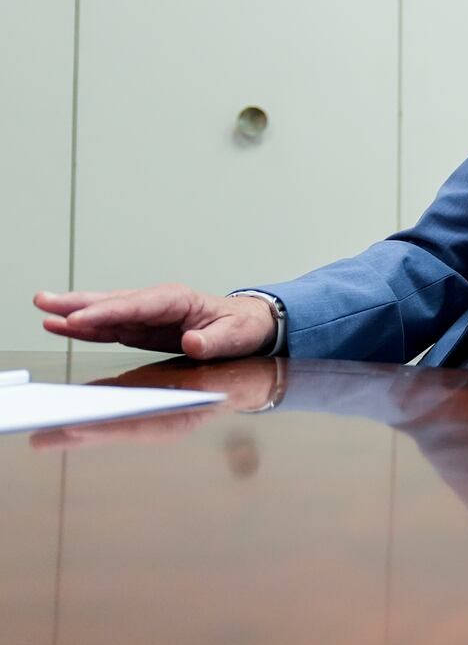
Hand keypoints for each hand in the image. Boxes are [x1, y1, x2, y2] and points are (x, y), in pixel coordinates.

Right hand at [34, 285, 275, 359]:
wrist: (248, 325)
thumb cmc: (243, 328)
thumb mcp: (237, 336)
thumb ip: (214, 342)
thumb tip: (193, 343)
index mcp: (178, 301)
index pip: (137, 307)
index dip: (106, 313)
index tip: (78, 319)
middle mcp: (157, 303)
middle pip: (113, 303)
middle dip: (79, 305)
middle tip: (44, 302)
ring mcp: (146, 315)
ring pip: (105, 312)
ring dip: (73, 312)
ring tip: (42, 308)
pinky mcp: (141, 328)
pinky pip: (108, 327)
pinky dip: (85, 327)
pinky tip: (61, 326)